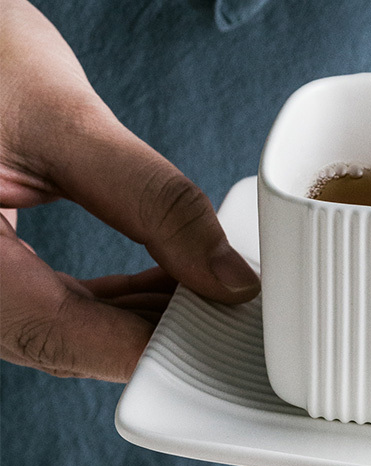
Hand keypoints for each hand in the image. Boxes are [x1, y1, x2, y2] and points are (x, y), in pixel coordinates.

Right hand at [0, 0, 259, 381]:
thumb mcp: (65, 120)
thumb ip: (153, 201)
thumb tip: (227, 275)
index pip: (55, 334)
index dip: (147, 345)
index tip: (221, 335)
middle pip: (61, 340)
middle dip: (153, 330)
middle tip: (228, 309)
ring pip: (57, 327)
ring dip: (136, 315)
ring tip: (206, 288)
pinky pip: (47, 300)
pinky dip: (109, 296)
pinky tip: (163, 279)